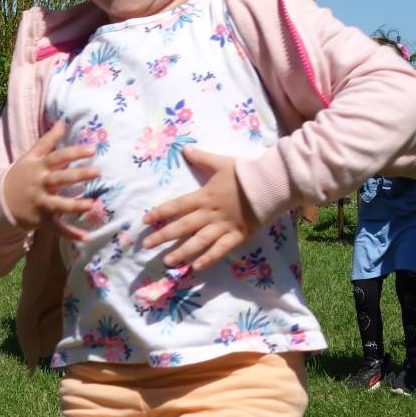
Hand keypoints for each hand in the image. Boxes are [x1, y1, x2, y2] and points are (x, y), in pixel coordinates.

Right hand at [1, 120, 97, 236]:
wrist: (0, 202)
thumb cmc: (21, 176)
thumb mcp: (31, 156)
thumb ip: (48, 140)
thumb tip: (62, 122)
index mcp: (39, 167)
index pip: (57, 157)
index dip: (74, 152)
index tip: (92, 149)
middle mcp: (40, 184)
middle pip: (60, 178)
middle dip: (78, 175)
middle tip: (98, 171)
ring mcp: (40, 203)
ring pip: (59, 205)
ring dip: (75, 205)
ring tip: (92, 204)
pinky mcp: (41, 220)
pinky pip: (58, 229)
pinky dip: (72, 235)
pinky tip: (88, 238)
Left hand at [142, 146, 253, 271]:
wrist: (270, 184)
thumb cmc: (245, 173)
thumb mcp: (220, 162)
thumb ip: (201, 158)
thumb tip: (184, 149)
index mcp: (204, 196)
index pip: (177, 206)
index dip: (160, 212)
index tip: (145, 220)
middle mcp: (210, 213)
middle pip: (183, 226)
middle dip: (163, 236)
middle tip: (147, 246)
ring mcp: (223, 226)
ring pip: (198, 241)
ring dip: (182, 252)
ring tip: (167, 262)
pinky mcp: (238, 235)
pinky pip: (221, 249)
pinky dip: (209, 258)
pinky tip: (196, 267)